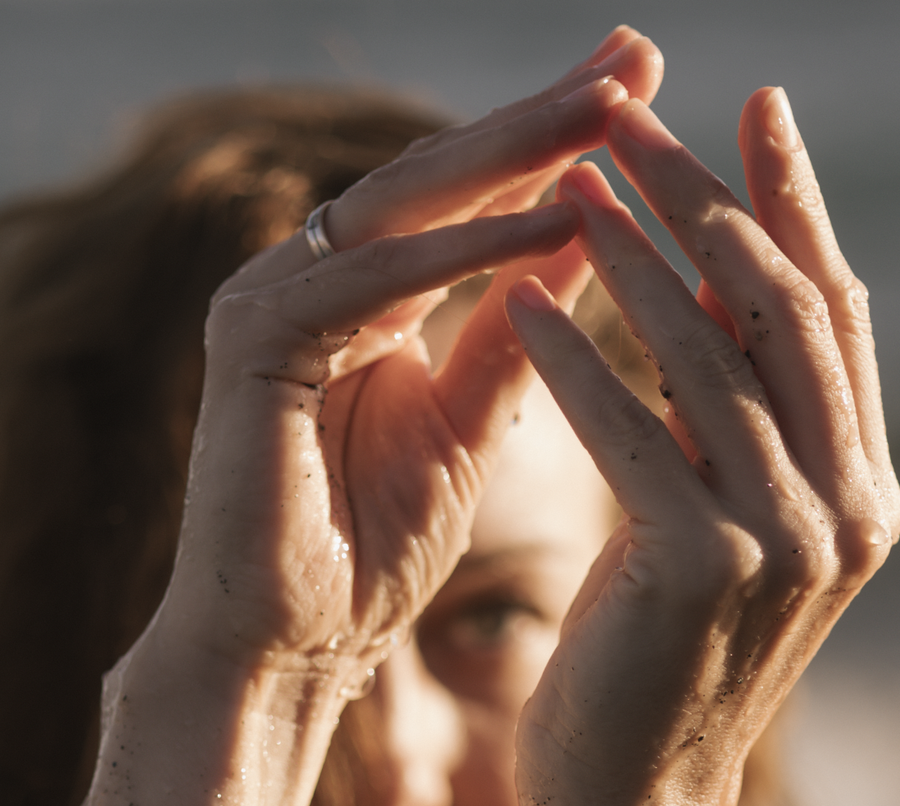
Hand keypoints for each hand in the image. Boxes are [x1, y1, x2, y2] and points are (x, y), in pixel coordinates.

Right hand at [143, 32, 663, 693]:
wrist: (286, 651)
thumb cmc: (369, 555)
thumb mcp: (470, 423)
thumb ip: (518, 333)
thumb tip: (594, 234)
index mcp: (353, 292)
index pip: (463, 191)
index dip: (552, 138)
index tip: (648, 87)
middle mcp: (303, 277)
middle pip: (436, 173)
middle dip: (542, 113)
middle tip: (636, 55)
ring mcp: (268, 300)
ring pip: (404, 204)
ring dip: (515, 156)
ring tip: (614, 114)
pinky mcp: (251, 343)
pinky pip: (372, 280)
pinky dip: (465, 254)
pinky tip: (555, 222)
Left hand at [507, 89, 899, 805]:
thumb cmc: (653, 672)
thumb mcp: (711, 529)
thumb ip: (735, 424)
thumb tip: (721, 279)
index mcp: (864, 494)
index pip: (834, 310)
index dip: (794, 199)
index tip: (751, 101)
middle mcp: (848, 511)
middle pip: (780, 308)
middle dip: (706, 200)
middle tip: (633, 117)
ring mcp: (787, 542)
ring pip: (712, 358)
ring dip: (634, 258)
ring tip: (569, 180)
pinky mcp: (703, 570)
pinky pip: (632, 432)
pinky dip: (574, 358)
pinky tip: (515, 299)